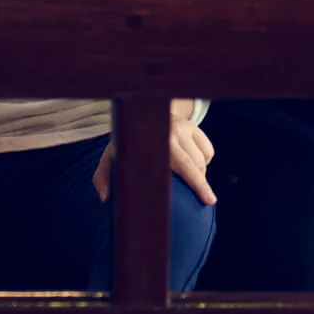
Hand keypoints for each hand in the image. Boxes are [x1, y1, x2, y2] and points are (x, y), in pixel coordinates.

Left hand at [93, 100, 215, 206]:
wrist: (140, 112)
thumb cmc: (125, 143)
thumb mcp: (109, 157)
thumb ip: (103, 177)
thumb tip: (104, 198)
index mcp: (156, 141)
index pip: (185, 166)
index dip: (199, 185)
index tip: (210, 200)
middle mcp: (172, 132)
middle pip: (196, 166)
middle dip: (203, 185)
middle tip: (207, 199)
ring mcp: (184, 127)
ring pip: (203, 160)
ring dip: (199, 172)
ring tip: (185, 177)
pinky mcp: (193, 126)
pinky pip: (208, 151)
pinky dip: (204, 160)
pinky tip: (191, 163)